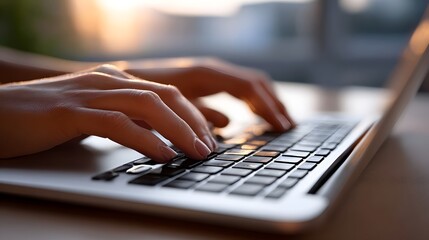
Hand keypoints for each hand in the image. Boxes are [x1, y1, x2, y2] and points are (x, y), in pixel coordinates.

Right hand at [0, 65, 215, 160]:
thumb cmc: (43, 119)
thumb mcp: (92, 115)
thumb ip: (122, 120)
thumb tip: (156, 139)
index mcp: (114, 81)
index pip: (165, 94)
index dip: (192, 115)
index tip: (207, 138)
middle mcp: (106, 82)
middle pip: (165, 97)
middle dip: (193, 122)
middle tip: (210, 148)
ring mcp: (88, 95)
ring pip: (147, 106)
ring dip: (178, 130)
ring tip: (196, 152)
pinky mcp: (69, 113)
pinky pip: (116, 124)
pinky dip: (144, 139)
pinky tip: (162, 154)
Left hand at [124, 58, 294, 129]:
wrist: (116, 78)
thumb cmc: (139, 90)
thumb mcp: (168, 106)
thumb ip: (197, 116)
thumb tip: (224, 129)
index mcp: (205, 73)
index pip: (249, 87)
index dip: (268, 107)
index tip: (282, 126)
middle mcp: (210, 70)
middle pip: (254, 83)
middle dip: (273, 104)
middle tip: (288, 126)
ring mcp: (206, 76)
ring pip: (245, 86)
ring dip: (262, 104)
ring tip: (276, 122)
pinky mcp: (201, 85)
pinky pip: (232, 91)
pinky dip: (246, 105)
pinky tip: (247, 120)